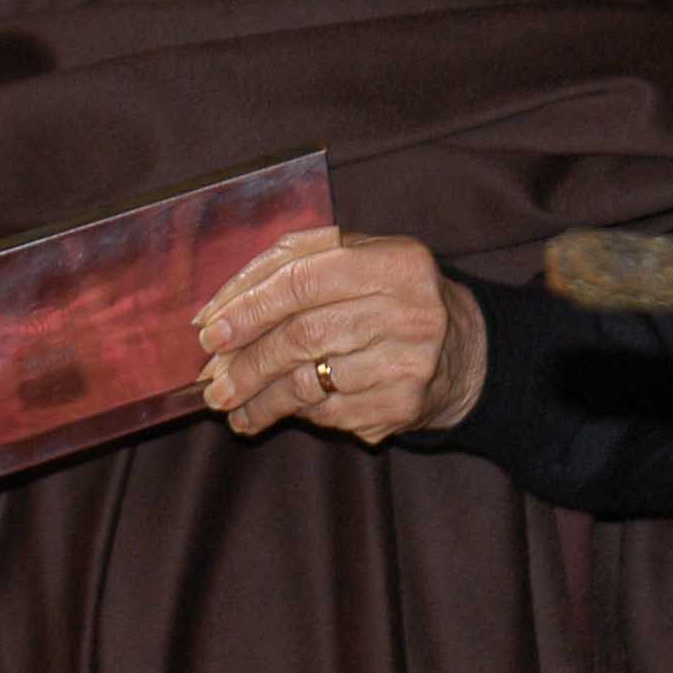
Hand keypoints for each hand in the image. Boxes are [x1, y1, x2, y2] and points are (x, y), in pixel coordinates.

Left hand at [192, 227, 487, 444]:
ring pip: (309, 382)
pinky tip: (270, 414)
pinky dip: (291, 414)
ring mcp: (410, 361)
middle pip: (302, 334)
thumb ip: (292, 264)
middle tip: (211, 380)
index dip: (248, 305)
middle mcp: (409, 309)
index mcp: (395, 260)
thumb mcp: (358, 258)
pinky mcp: (404, 405)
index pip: (303, 278)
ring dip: (257, 397)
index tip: (209, 330)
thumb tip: (217, 311)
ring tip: (228, 403)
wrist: (463, 353)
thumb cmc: (389, 297)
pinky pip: (328, 413)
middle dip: (245, 360)